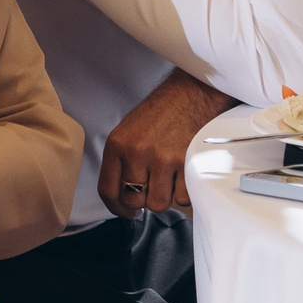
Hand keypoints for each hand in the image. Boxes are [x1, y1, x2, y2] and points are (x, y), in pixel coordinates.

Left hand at [98, 69, 237, 217]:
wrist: (195, 91)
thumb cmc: (164, 111)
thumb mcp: (131, 130)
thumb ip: (123, 160)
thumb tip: (124, 197)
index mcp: (118, 144)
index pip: (108, 190)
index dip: (117, 208)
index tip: (128, 211)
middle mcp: (138, 152)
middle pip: (133, 201)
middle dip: (144, 201)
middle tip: (154, 191)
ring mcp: (163, 158)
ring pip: (158, 203)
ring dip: (166, 197)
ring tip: (172, 180)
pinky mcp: (187, 161)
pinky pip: (183, 197)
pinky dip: (186, 192)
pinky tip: (186, 175)